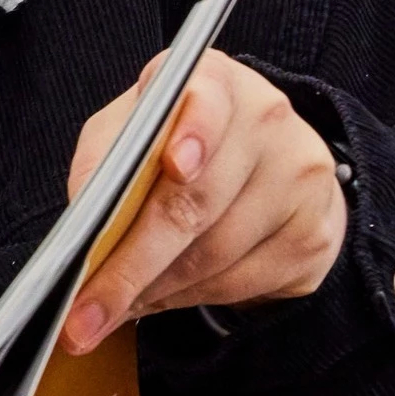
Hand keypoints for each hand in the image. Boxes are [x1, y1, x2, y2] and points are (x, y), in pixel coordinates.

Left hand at [61, 48, 347, 352]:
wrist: (266, 165)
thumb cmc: (177, 145)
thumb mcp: (132, 131)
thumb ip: (104, 160)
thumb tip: (82, 227)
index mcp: (216, 82)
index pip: (208, 98)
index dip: (193, 132)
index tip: (175, 166)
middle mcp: (267, 121)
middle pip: (196, 203)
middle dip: (130, 266)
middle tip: (84, 313)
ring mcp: (299, 179)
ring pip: (214, 255)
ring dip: (153, 290)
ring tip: (112, 306)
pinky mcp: (312, 235)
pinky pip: (240, 284)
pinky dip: (188, 298)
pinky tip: (161, 297)